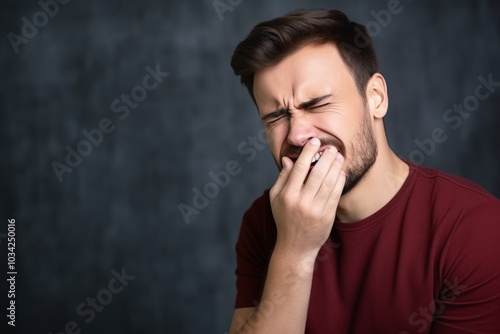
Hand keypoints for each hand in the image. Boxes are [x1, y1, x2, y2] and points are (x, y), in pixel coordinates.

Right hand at [269, 138, 345, 257]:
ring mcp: (315, 210)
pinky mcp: (327, 216)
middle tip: (332, 147)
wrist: (295, 247)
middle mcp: (301, 202)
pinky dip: (339, 181)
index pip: (299, 168)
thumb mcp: (275, 198)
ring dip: (335, 167)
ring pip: (328, 183)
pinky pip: (335, 194)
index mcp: (287, 195)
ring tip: (339, 156)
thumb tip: (288, 159)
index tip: (314, 141)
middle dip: (326, 157)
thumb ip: (282, 178)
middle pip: (317, 174)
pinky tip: (341, 172)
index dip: (308, 153)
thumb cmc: (284, 219)